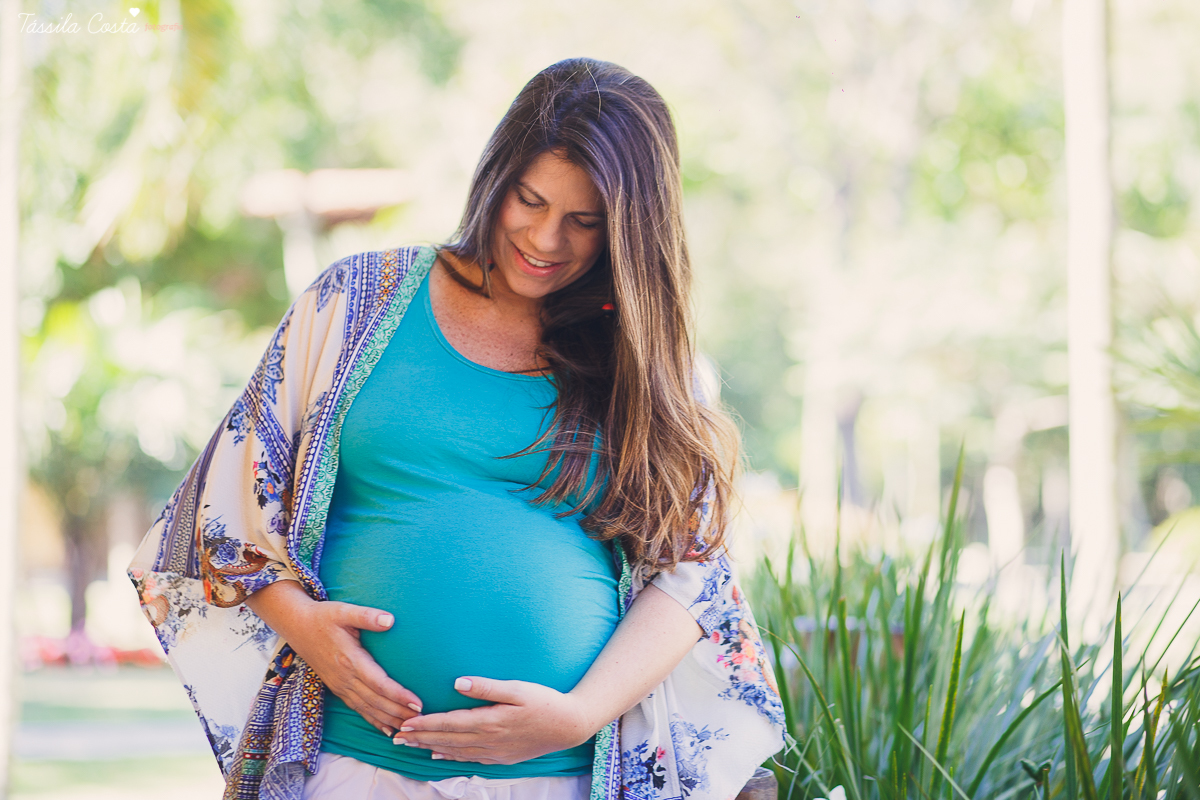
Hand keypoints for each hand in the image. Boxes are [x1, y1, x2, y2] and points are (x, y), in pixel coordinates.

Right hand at [245, 580, 423, 736]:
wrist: (298, 626)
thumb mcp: (344, 611)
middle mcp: (344, 677)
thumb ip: (367, 616)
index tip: (417, 703)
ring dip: (388, 720)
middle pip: (375, 701)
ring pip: (367, 709)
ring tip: (409, 728)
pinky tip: (386, 729)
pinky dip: (373, 720)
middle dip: (398, 713)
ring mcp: (340, 685)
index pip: (378, 683)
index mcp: (350, 660)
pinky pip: (357, 708)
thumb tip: (390, 620)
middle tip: (421, 719)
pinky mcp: (337, 687)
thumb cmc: (324, 617)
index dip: (398, 696)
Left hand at [392, 677, 596, 764]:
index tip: (404, 722)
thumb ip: (487, 687)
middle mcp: (489, 740)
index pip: (449, 723)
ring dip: (430, 747)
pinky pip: (469, 758)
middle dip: (420, 738)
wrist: (569, 726)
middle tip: (395, 737)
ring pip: (455, 751)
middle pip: (447, 739)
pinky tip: (439, 755)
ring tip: (410, 746)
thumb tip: (457, 682)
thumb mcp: (519, 689)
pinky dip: (451, 757)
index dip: (425, 724)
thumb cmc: (545, 701)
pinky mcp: (501, 758)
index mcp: (490, 721)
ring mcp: (495, 751)